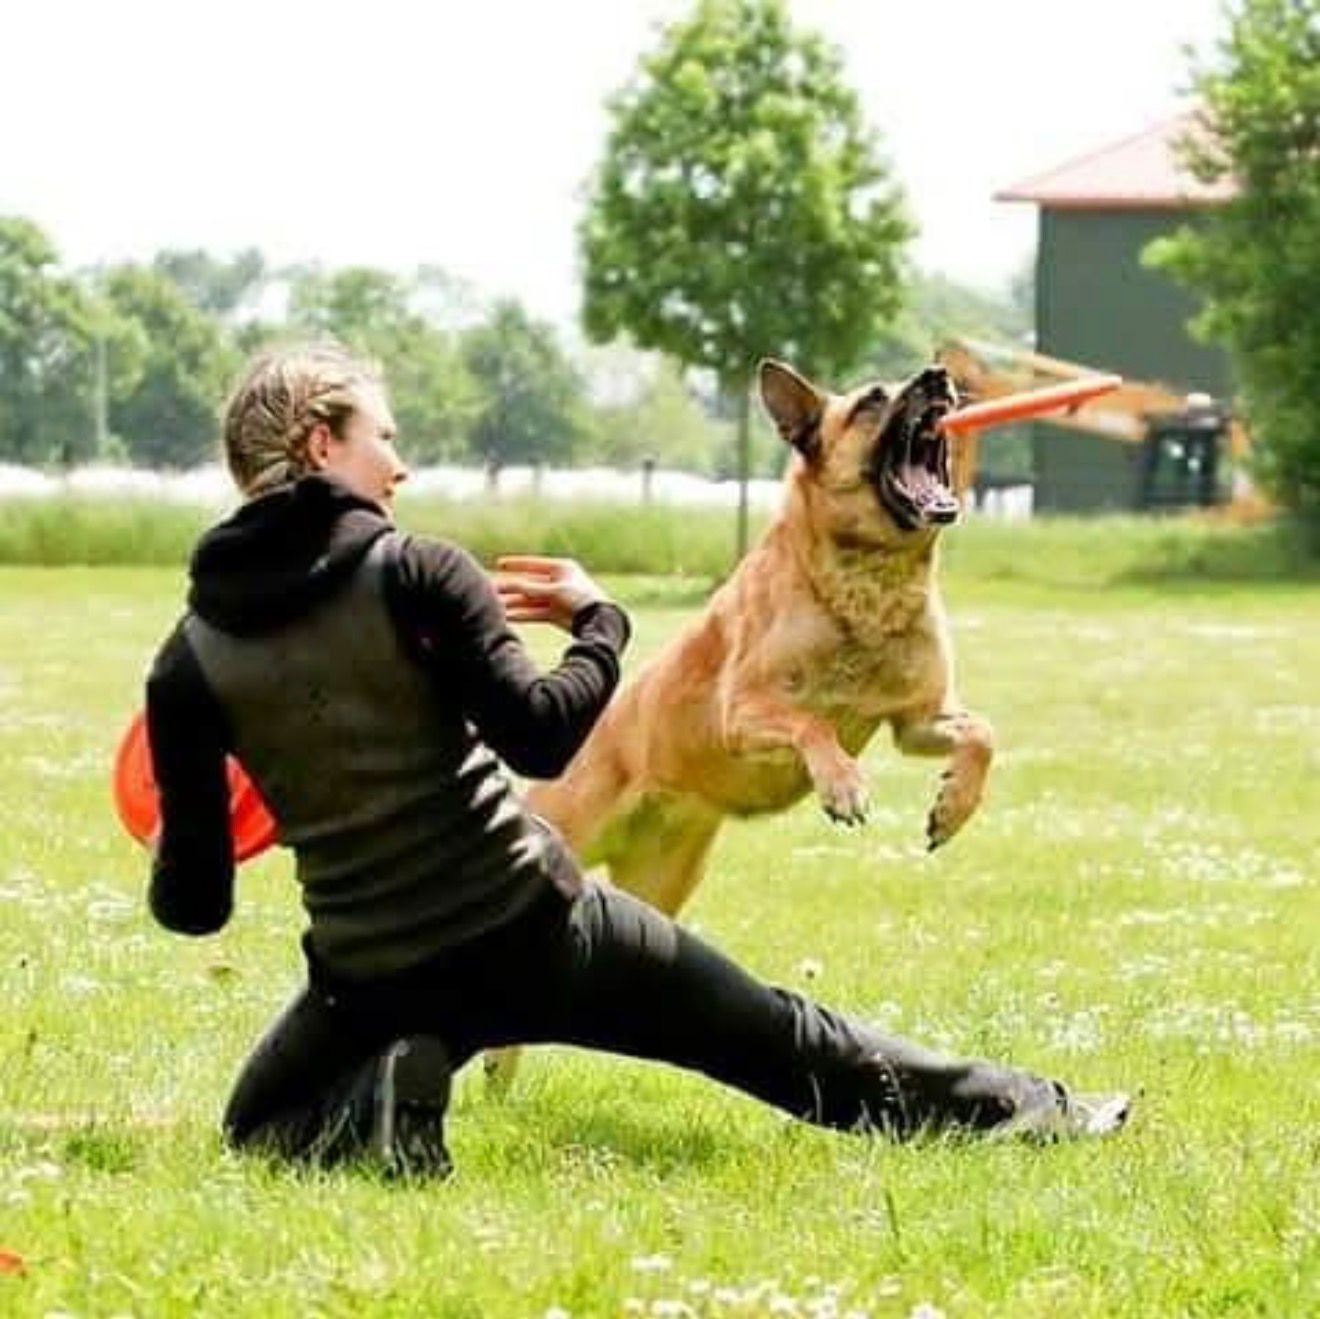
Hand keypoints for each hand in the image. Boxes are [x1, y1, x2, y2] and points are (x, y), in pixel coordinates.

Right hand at [493, 555, 610, 632]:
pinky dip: (522, 614)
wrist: (600, 621)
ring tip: (495, 606)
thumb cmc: (582, 599)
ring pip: (530, 600)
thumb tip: (514, 586)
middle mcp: (558, 582)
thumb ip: (534, 589)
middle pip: (529, 584)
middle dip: (511, 588)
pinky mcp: (556, 614)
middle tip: (491, 589)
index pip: (534, 564)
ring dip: (513, 603)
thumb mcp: (556, 591)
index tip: (500, 563)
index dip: (517, 564)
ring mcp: (557, 599)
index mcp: (562, 568)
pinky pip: (535, 612)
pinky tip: (507, 616)